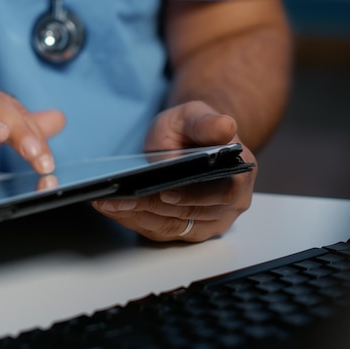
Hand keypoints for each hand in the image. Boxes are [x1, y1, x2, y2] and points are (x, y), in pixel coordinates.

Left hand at [92, 101, 255, 241]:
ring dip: (137, 217)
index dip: (193, 196)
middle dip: (151, 207)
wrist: (190, 142)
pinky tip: (114, 209)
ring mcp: (211, 221)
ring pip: (172, 227)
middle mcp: (231, 203)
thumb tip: (225, 126)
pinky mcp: (189, 230)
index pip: (221, 193)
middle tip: (119, 199)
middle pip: (190, 214)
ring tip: (108, 203)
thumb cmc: (193, 130)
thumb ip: (207, 122)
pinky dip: (135, 221)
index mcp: (240, 174)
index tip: (164, 193)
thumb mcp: (196, 115)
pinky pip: (161, 232)